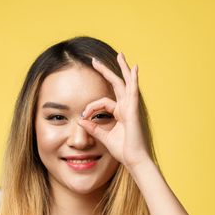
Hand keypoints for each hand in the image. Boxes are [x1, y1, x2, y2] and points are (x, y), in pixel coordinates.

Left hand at [78, 52, 151, 169]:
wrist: (134, 159)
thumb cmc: (123, 150)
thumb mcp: (103, 136)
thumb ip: (92, 127)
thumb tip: (80, 120)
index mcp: (120, 113)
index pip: (102, 102)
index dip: (90, 107)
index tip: (82, 116)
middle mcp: (127, 107)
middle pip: (117, 84)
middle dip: (106, 71)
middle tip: (95, 60)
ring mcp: (131, 107)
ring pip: (126, 83)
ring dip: (123, 68)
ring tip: (120, 55)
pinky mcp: (134, 110)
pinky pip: (133, 91)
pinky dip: (134, 79)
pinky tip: (134, 68)